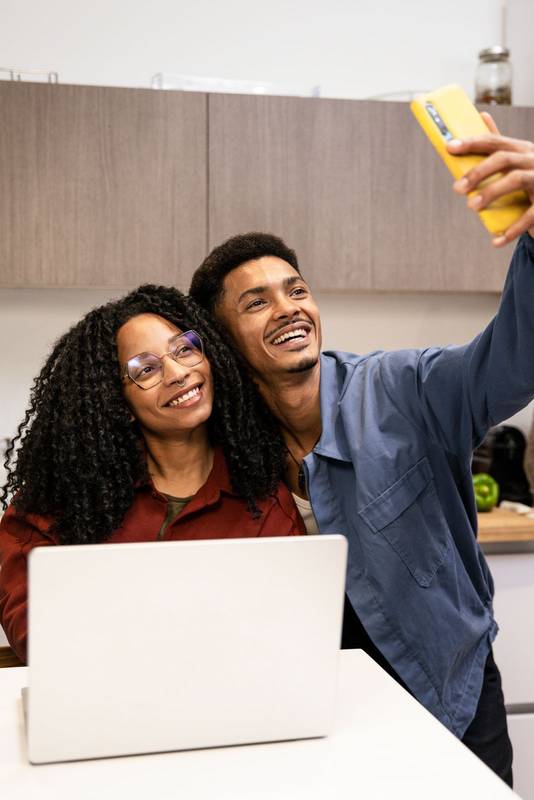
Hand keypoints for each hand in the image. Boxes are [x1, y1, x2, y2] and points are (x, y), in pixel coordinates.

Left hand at [446, 112, 533, 246]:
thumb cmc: (531, 179)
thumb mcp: (518, 160)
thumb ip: (500, 145)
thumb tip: (481, 115)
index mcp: (522, 149)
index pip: (494, 142)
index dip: (471, 142)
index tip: (449, 147)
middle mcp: (533, 159)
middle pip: (504, 158)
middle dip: (478, 172)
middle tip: (457, 189)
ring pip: (516, 179)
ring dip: (491, 193)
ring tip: (472, 207)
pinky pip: (530, 214)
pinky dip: (513, 228)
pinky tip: (497, 240)